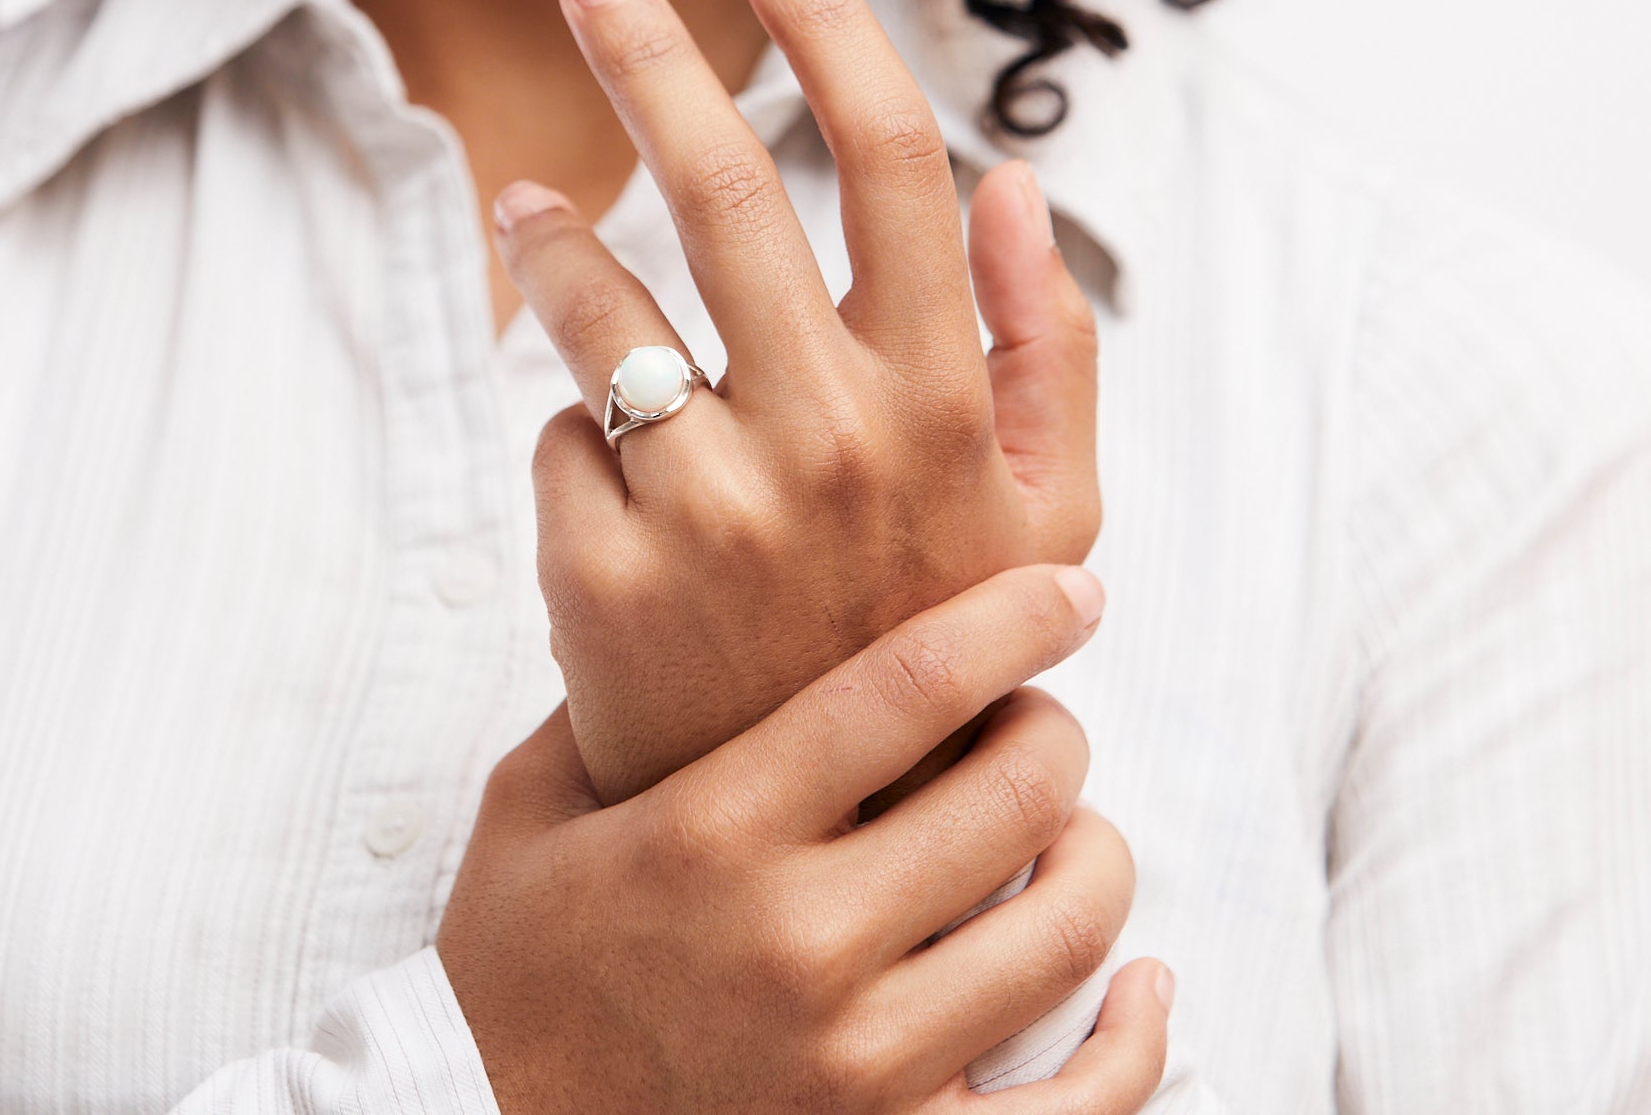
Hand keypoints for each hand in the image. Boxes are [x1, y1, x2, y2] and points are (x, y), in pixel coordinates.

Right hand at [441, 568, 1169, 1114]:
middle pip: (1012, 795)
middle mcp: (798, 940)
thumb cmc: (510, 967)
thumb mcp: (530, 807)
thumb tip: (681, 589)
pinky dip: (1136, 1044)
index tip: (1072, 589)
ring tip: (1070, 830)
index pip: (909, 688)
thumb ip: (611, 695)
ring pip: (1063, 932)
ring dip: (1095, 857)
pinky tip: (1141, 990)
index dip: (1012, 619)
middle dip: (1056, 729)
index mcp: (714, 829)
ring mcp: (855, 1065)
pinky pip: (1077, 1113)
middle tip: (1040, 716)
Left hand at [497, 0, 1101, 805]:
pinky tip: (589, 448)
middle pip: (727, 182)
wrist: (833, 839)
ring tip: (526, 207)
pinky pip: (563, 432)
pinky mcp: (607, 577)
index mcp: (942, 396)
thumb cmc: (941, 641)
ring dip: (550, 232)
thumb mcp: (1047, 510)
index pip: (890, 159)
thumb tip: (1010, 176)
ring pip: (600, 298)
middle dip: (645, 52)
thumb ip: (1046, 341)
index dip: (826, 28)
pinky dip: (570, 415)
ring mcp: (713, 506)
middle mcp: (832, 433)